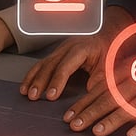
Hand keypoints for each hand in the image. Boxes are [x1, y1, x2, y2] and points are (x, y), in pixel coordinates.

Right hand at [19, 6, 134, 101]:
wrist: (108, 35)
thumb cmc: (109, 52)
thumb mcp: (108, 68)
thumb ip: (98, 83)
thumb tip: (90, 99)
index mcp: (82, 48)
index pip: (65, 66)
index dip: (57, 82)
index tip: (51, 96)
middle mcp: (68, 47)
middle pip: (50, 65)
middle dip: (40, 82)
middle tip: (34, 97)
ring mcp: (60, 48)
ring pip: (43, 63)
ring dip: (33, 79)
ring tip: (26, 93)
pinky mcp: (57, 53)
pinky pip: (42, 63)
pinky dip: (33, 75)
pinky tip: (26, 85)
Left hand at [62, 32, 135, 135]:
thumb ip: (124, 69)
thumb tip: (96, 82)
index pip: (106, 83)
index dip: (87, 98)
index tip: (71, 111)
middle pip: (114, 95)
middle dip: (92, 110)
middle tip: (74, 124)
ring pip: (133, 107)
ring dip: (113, 119)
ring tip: (95, 131)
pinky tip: (130, 135)